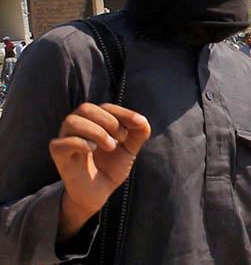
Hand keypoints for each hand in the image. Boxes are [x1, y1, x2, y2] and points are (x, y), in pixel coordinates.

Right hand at [49, 103, 150, 240]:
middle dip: (109, 121)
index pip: (106, 107)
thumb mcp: (130, 148)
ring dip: (96, 131)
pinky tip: (93, 149)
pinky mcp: (58, 155)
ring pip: (72, 121)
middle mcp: (77, 126)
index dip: (124, 113)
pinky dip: (80, 143)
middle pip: (86, 108)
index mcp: (93, 120)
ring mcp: (65, 139)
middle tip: (121, 138)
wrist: (99, 193)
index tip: (139, 124)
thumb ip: (139, 133)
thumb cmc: (111, 166)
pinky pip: (61, 143)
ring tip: (110, 146)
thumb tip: (142, 120)